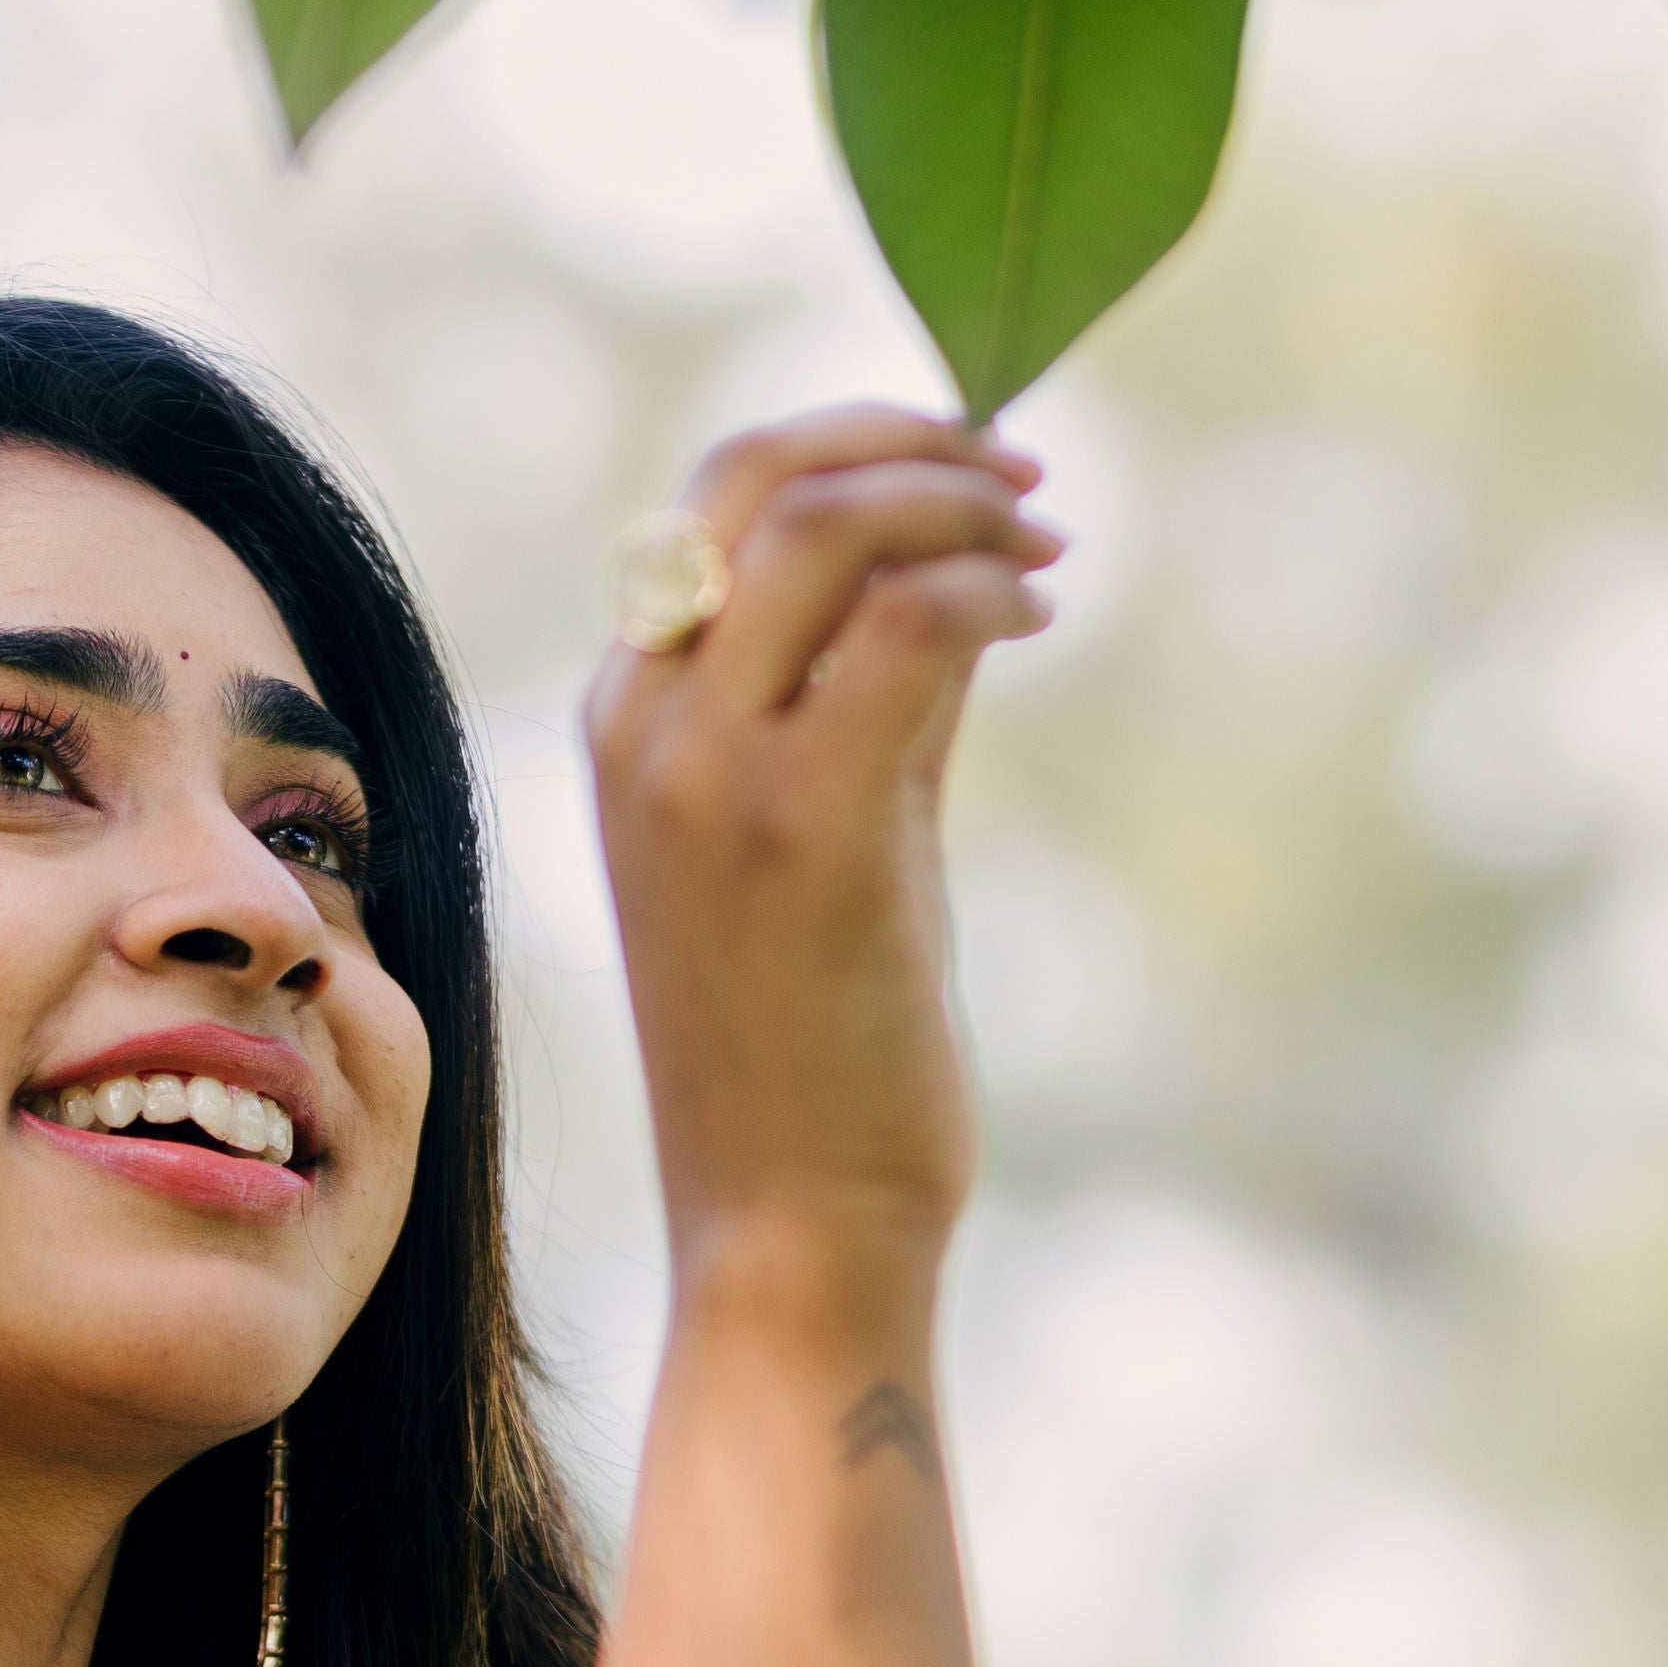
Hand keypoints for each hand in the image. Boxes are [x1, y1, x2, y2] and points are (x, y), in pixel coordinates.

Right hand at [588, 406, 1060, 1274]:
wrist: (788, 1225)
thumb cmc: (812, 1055)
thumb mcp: (832, 837)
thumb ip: (867, 701)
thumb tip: (951, 579)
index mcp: (622, 725)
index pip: (712, 502)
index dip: (851, 447)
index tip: (965, 470)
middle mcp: (644, 729)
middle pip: (759, 476)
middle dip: (910, 441)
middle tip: (1022, 480)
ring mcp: (709, 775)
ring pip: (833, 527)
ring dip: (963, 504)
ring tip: (1045, 546)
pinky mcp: (805, 825)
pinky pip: (907, 621)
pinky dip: (989, 589)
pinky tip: (1039, 617)